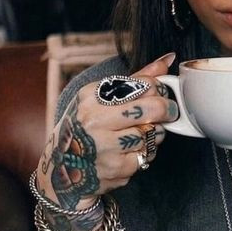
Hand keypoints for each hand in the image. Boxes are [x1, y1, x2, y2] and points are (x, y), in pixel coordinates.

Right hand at [38, 53, 178, 209]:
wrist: (62, 170)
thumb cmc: (85, 128)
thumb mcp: (101, 99)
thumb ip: (136, 80)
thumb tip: (167, 60)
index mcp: (92, 97)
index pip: (142, 84)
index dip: (159, 88)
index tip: (160, 93)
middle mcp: (95, 120)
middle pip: (152, 108)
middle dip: (167, 109)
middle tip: (169, 112)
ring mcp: (105, 146)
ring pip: (153, 133)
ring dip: (155, 133)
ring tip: (141, 133)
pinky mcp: (116, 168)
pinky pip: (148, 155)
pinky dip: (146, 152)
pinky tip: (132, 151)